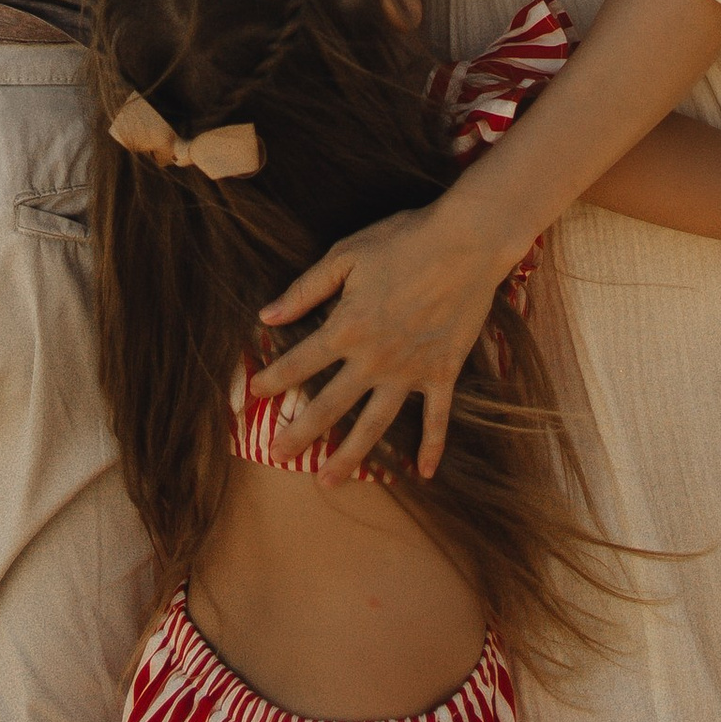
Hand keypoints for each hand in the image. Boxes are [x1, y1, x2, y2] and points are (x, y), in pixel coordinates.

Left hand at [250, 195, 511, 478]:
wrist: (468, 241)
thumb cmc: (404, 239)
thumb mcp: (346, 255)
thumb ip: (305, 289)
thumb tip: (266, 316)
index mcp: (347, 327)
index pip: (299, 362)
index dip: (273, 379)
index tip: (252, 395)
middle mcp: (374, 358)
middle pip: (329, 405)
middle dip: (300, 433)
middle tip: (278, 456)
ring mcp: (410, 371)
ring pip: (374, 424)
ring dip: (350, 455)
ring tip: (328, 482)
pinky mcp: (443, 372)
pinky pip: (437, 418)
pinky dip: (432, 446)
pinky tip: (423, 473)